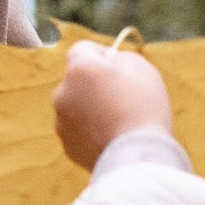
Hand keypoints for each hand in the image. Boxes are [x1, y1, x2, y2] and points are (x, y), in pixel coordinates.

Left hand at [54, 39, 173, 168]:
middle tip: (122, 97)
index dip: (102, 54)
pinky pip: (79, 132)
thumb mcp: (141, 68)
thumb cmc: (143, 107)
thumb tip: (109, 62)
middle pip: (78, 80)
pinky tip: (113, 137)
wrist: (137, 155)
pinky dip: (92, 132)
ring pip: (76, 107)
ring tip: (119, 121)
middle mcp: (62, 92)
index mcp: (79, 68)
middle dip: (95, 84)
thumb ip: (120, 58)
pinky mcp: (67, 146)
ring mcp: (61, 122)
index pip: (83, 49)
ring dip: (92, 109)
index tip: (118, 67)